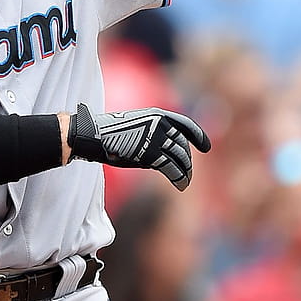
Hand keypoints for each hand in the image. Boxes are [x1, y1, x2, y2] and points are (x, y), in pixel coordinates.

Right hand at [67, 103, 210, 190]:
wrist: (94, 135)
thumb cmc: (108, 132)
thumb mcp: (135, 125)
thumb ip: (152, 133)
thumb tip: (165, 151)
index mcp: (157, 114)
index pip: (185, 125)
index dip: (198, 136)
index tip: (206, 147)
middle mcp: (161, 124)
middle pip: (183, 146)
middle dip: (187, 161)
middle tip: (187, 173)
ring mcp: (157, 139)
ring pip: (181, 158)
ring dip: (186, 172)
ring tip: (185, 182)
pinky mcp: (152, 154)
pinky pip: (173, 168)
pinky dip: (180, 178)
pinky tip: (181, 185)